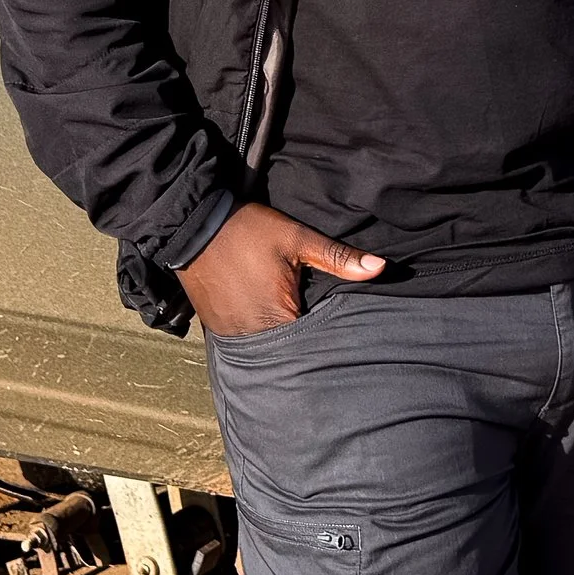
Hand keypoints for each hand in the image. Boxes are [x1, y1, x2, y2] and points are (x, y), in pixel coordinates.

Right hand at [179, 201, 384, 337]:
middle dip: (304, 343)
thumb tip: (381, 268)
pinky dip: (257, 334)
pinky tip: (265, 321)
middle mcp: (253, 335)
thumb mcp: (296, 238)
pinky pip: (245, 340)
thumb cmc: (248, 230)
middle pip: (289, 350)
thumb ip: (337, 257)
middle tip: (317, 332)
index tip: (340, 335)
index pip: (314, 344)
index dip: (327, 339)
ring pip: (266, 348)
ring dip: (279, 340)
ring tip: (293, 329)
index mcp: (278, 317)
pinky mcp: (215, 329)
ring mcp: (231, 335)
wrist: (192, 224)